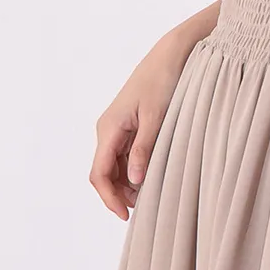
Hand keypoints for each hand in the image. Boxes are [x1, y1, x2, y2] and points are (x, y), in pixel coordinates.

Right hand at [89, 28, 195, 218]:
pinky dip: (133, 169)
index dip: (109, 198)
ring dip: (127, 183)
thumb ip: (144, 149)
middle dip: (119, 194)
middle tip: (144, 207)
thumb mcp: (156, 118)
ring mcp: (116, 128)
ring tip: (150, 193)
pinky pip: (124, 155)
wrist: (170, 54)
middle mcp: (107, 130)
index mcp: (109, 128)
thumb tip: (134, 181)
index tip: (126, 215)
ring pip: (114, 166)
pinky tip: (150, 175)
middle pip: (104, 173)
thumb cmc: (162, 81)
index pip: (99, 174)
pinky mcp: (127, 126)